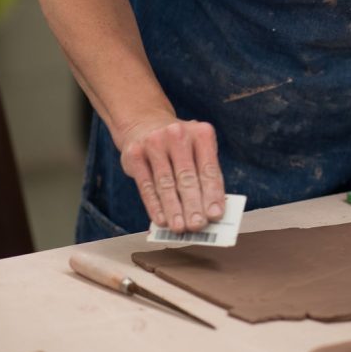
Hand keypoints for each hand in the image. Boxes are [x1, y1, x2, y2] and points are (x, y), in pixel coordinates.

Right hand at [118, 115, 224, 231]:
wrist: (146, 124)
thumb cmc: (180, 146)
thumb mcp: (197, 151)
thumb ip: (204, 177)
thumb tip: (211, 211)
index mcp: (201, 133)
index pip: (209, 169)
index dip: (212, 194)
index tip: (216, 215)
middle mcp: (177, 134)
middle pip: (187, 176)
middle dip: (193, 204)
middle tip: (198, 225)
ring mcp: (154, 142)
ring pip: (165, 183)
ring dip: (173, 209)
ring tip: (180, 227)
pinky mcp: (135, 154)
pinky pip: (146, 185)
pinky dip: (154, 205)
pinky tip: (161, 220)